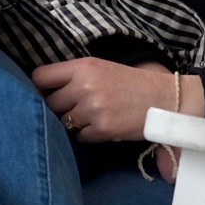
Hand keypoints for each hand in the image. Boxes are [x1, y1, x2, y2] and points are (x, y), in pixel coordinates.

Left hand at [32, 58, 204, 143]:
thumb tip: (44, 92)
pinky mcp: (103, 129)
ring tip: (95, 116)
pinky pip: (81, 137)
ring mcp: (93, 109)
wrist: (165, 99)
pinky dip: (89, 135)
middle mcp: (85, 86)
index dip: (39, 88)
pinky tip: (104, 126)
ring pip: (65, 123)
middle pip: (50, 104)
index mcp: (83, 66)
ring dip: (75, 123)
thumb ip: (73, 76)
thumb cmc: (132, 83)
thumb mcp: (101, 68)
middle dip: (60, 109)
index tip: (44, 94)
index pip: (40, 77)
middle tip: (75, 108)